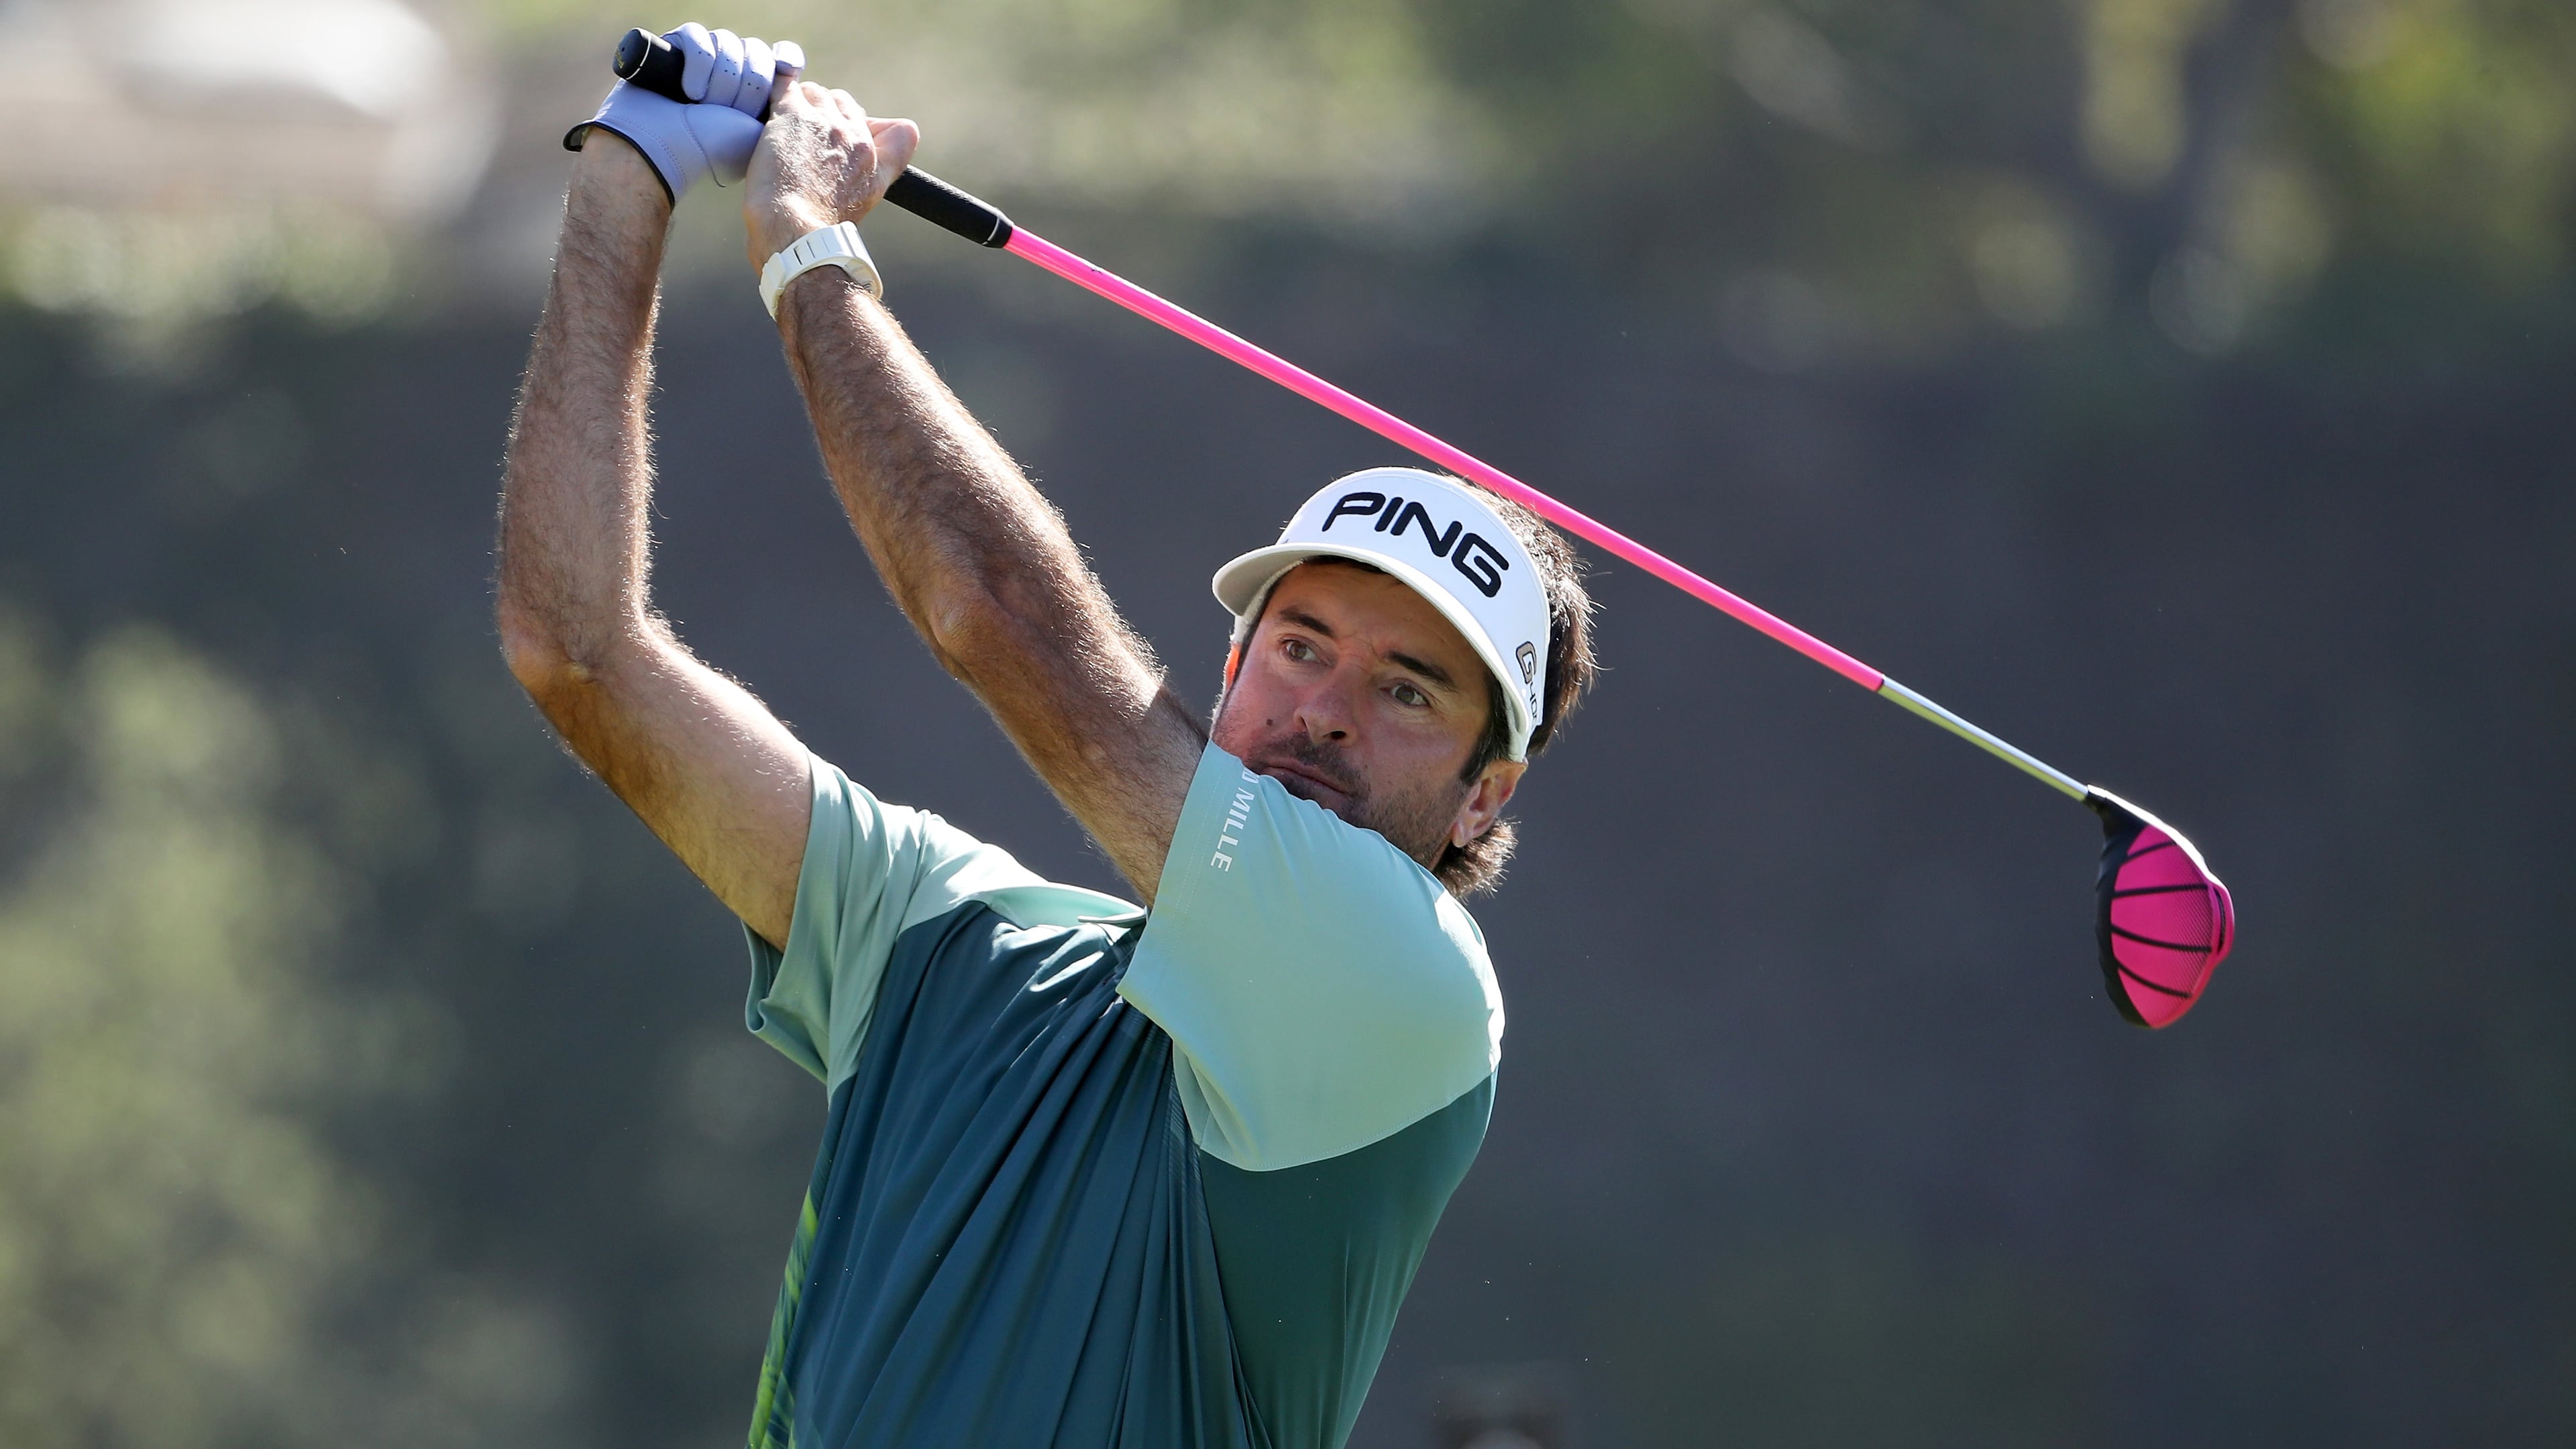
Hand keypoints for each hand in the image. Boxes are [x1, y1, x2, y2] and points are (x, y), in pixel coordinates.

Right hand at [567, 23, 804, 203]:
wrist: (662, 151)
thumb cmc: (712, 150)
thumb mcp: (760, 134)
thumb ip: (784, 109)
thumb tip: (793, 80)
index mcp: (755, 91)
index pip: (781, 57)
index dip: (785, 58)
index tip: (787, 70)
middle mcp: (731, 71)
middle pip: (756, 49)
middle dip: (747, 83)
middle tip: (729, 111)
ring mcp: (702, 59)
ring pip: (728, 42)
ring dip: (720, 80)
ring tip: (702, 106)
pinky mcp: (674, 47)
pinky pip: (698, 36)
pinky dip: (699, 64)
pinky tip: (689, 90)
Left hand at [743, 82, 919, 267]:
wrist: (796, 233)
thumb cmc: (821, 228)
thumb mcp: (868, 199)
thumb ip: (884, 167)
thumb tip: (897, 146)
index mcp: (874, 159)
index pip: (893, 127)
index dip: (863, 127)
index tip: (842, 136)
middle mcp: (854, 135)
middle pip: (843, 103)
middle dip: (823, 114)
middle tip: (800, 138)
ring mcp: (823, 121)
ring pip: (813, 92)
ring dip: (797, 105)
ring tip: (779, 129)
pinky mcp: (791, 114)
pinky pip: (784, 84)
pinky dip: (774, 86)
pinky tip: (764, 96)